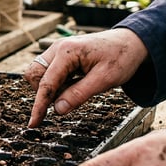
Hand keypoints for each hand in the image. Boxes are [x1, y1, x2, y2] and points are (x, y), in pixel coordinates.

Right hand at [24, 28, 148, 126]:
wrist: (131, 42)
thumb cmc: (121, 58)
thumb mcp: (104, 80)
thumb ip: (79, 94)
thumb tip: (57, 110)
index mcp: (67, 52)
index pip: (46, 83)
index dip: (39, 106)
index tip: (33, 123)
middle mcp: (58, 48)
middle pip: (34, 75)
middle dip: (43, 92)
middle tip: (66, 100)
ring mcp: (58, 50)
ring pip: (39, 73)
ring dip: (50, 87)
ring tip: (75, 90)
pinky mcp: (61, 54)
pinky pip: (49, 71)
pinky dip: (56, 83)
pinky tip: (75, 85)